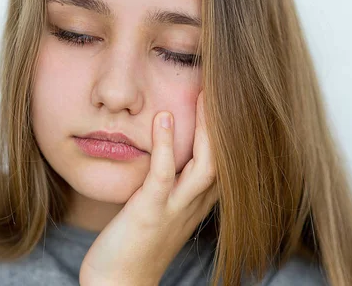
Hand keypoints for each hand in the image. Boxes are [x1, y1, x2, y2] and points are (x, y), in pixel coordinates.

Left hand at [79, 91, 218, 285]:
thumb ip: (174, 181)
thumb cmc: (137, 242)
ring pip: (206, 166)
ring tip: (204, 93)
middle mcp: (194, 204)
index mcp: (198, 201)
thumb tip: (170, 149)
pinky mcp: (150, 212)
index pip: (227, 162)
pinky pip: (164, 175)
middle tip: (224, 85)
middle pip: (226, 160)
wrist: (118, 282)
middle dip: (228, 123)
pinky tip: (163, 117)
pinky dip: (166, 145)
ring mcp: (174, 209)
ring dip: (206, 129)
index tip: (228, 98)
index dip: (232, 131)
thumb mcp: (164, 209)